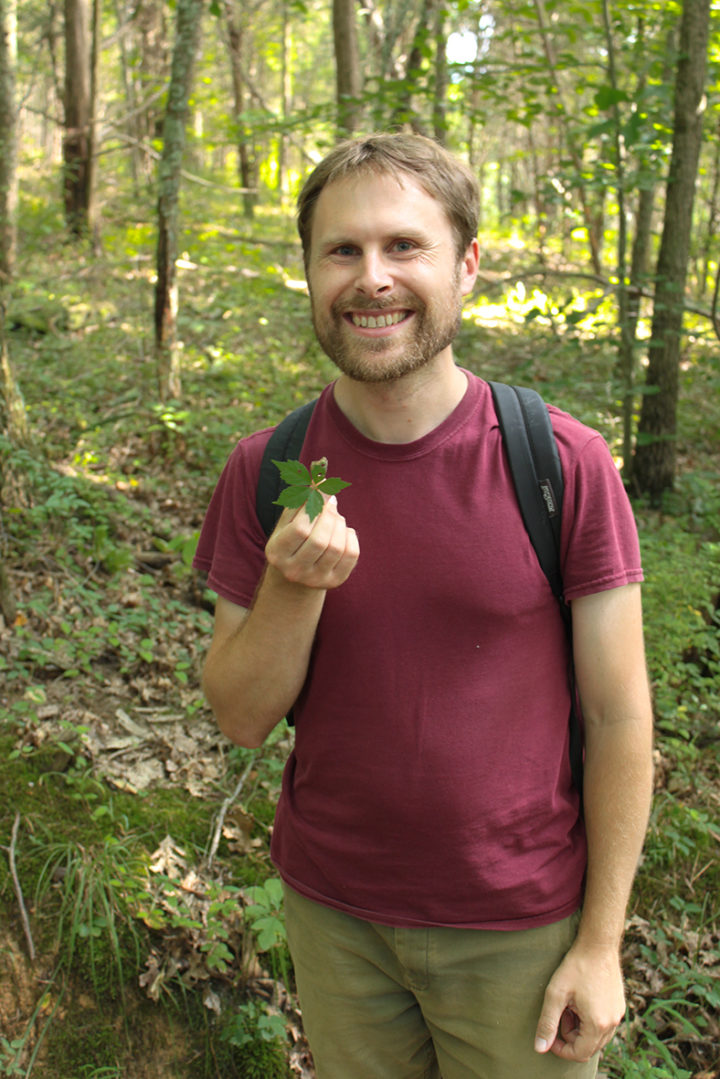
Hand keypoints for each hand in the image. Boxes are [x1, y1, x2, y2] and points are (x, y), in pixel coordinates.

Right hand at [265, 496, 358, 590]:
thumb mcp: (289, 519)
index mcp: (277, 552)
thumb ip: (301, 499)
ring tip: (335, 518)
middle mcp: (294, 571)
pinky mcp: (335, 581)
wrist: (296, 575)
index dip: (316, 505)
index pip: (300, 528)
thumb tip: (322, 478)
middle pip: (319, 540)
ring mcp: (315, 579)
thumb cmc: (292, 539)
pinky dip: (350, 536)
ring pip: (336, 547)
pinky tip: (342, 532)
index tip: (325, 488)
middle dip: (329, 516)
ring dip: (340, 524)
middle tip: (330, 506)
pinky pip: (351, 554)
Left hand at [534, 942, 624, 1062]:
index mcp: (598, 1024)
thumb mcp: (556, 994)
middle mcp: (612, 1023)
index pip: (580, 1053)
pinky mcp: (619, 1006)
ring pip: (597, 1037)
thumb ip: (547, 1023)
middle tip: (560, 1014)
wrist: (598, 945)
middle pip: (589, 1047)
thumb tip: (540, 1048)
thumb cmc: (576, 967)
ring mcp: (618, 1014)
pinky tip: (580, 1002)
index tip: (550, 1035)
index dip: (561, 1049)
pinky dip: (590, 1021)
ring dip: (580, 1029)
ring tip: (568, 1007)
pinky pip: (604, 1025)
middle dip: (570, 1037)